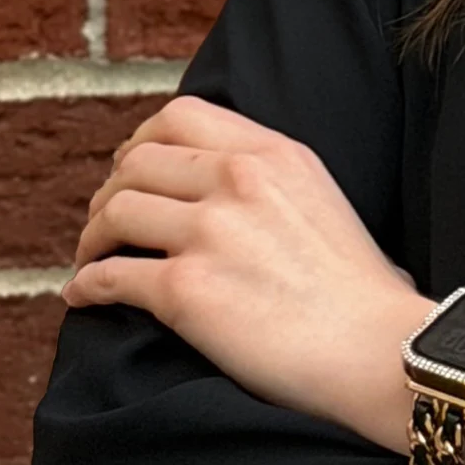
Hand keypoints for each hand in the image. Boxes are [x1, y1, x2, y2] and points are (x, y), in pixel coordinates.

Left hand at [63, 95, 435, 455]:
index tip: (133, 173)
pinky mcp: (187, 291)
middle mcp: (240, 179)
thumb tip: (217, 188)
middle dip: (108, 192)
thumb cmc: (360, 290)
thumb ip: (269, 178)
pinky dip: (86, 287)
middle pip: (135, 161)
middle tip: (106, 224)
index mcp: (274, 152)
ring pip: (114, 211)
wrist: (379, 349)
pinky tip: (84, 297)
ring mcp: (211, 233)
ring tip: (93, 260)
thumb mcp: (321, 198)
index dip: (141, 142)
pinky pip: (110, 277)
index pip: (179, 116)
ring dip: (91, 238)